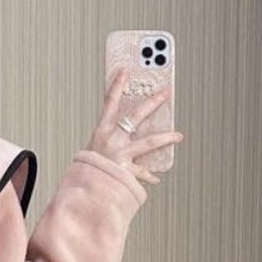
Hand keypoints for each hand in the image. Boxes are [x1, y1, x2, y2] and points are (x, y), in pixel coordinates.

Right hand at [88, 70, 184, 184]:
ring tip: (178, 136)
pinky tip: (157, 177)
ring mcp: (120, 155)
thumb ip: (108, 136)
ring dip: (166, 137)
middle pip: (136, 116)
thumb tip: (126, 127)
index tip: (124, 72)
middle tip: (165, 93)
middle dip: (152, 103)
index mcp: (101, 131)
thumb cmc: (87, 168)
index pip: (109, 103)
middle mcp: (112, 140)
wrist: (83, 190)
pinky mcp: (126, 172)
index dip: (116, 86)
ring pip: (149, 142)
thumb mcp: (92, 146)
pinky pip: (142, 172)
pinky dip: (149, 176)